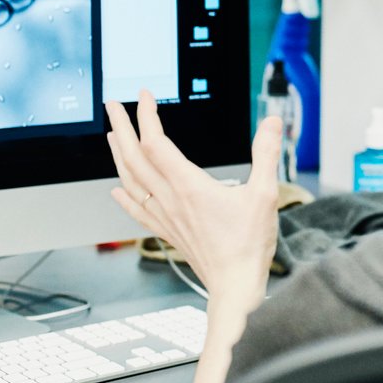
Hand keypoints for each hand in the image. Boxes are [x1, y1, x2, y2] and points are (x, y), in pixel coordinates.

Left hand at [106, 90, 281, 313]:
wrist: (235, 285)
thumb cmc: (248, 245)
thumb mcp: (265, 194)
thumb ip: (266, 154)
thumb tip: (271, 123)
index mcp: (189, 186)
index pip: (156, 143)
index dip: (147, 117)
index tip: (145, 97)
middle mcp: (171, 199)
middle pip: (134, 157)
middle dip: (121, 127)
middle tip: (112, 105)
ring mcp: (166, 217)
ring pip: (130, 181)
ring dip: (117, 155)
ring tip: (111, 136)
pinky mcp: (168, 231)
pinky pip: (137, 210)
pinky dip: (124, 196)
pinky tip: (116, 191)